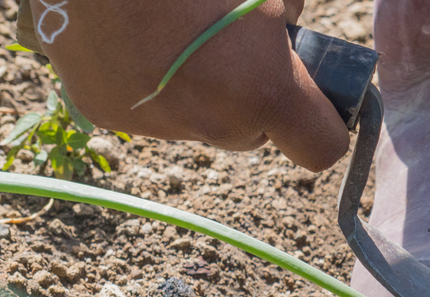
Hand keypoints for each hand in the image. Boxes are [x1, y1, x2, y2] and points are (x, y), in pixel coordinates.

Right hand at [36, 0, 347, 170]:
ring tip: (173, 30)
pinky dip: (149, 80)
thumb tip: (292, 28)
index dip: (325, 123)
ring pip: (199, 120)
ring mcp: (157, 124)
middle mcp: (214, 123)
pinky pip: (148, 107)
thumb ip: (293, 15)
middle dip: (253, 98)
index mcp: (264, 92)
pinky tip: (133, 35)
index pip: (321, 148)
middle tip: (232, 44)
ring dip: (199, 89)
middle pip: (253, 133)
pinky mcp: (105, 112)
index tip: (315, 98)